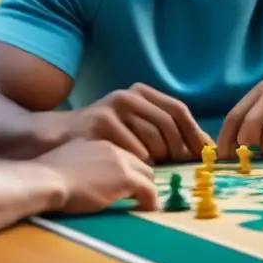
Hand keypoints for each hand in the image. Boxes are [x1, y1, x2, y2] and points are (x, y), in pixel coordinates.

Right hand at [37, 139, 159, 213]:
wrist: (45, 178)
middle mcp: (114, 149)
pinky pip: (149, 191)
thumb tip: (85, 180)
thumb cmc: (46, 176)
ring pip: (148, 175)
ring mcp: (121, 163)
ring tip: (146, 204)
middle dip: (142, 179)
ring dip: (147, 190)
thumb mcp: (68, 162)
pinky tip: (149, 210)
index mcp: (100, 144)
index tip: (127, 184)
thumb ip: (83, 166)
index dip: (128, 170)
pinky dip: (151, 201)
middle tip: (141, 195)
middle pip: (140, 162)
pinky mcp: (126, 179)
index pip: (125, 155)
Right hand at [63, 83, 211, 162]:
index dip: (194, 132)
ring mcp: (115, 108)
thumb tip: (199, 145)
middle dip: (181, 148)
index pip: (178, 109)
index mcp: (139, 92)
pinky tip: (132, 169)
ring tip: (153, 168)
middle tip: (183, 165)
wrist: (57, 140)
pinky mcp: (102, 123)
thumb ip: (159, 129)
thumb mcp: (130, 124)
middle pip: (169, 123)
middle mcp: (128, 95)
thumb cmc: (100, 139)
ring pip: (154, 139)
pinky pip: (135, 151)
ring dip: (158, 158)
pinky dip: (139, 164)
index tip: (205, 152)